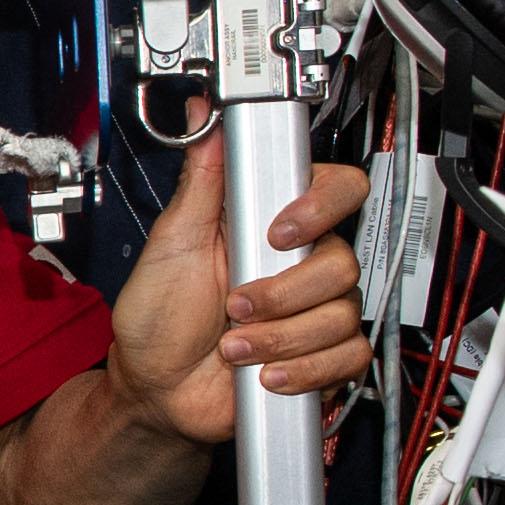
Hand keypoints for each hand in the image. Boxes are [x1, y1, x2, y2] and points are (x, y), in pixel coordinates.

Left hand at [113, 139, 371, 427]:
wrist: (156, 389)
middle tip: (235, 304)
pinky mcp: (322, 355)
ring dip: (280, 336)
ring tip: (233, 345)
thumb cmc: (158, 317)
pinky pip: (348, 356)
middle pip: (343, 260)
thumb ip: (200, 179)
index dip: (320, 207)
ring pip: (342, 313)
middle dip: (283, 293)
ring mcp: (312, 310)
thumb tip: (204, 115)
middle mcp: (299, 264)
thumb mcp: (171, 242)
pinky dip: (306, 369)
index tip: (279, 232)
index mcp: (270, 225)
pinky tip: (266, 373)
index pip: (336, 191)